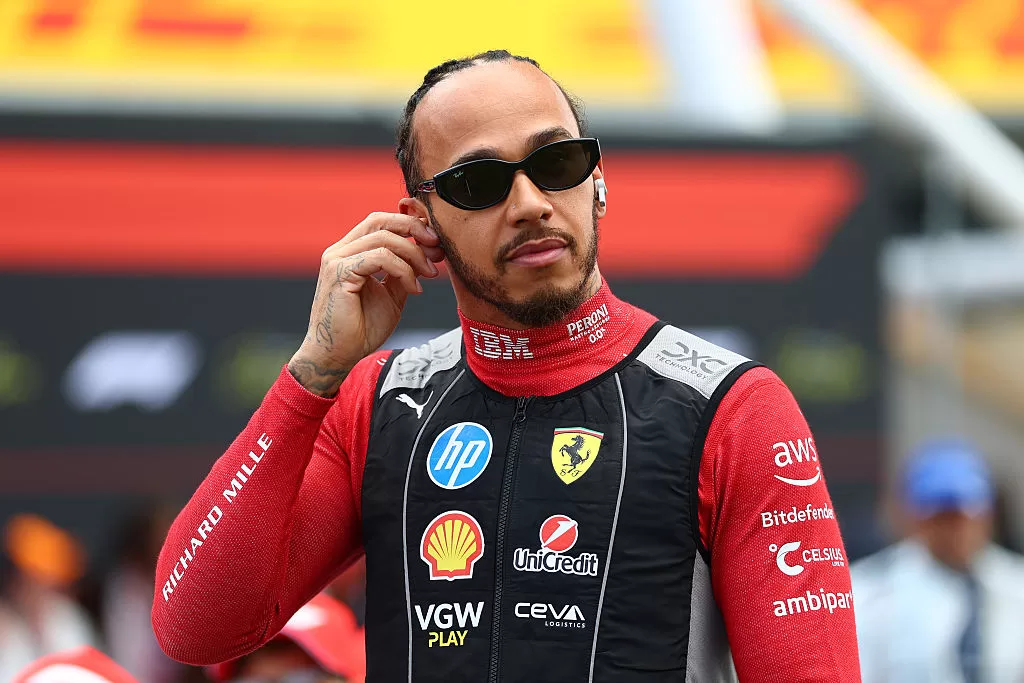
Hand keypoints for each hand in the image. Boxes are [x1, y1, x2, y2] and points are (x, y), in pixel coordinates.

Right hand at [288, 212, 442, 395]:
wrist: (338, 356)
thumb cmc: (361, 329)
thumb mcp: (392, 295)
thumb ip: (403, 272)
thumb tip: (426, 255)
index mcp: (350, 252)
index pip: (381, 223)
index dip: (410, 226)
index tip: (435, 244)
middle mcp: (340, 250)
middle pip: (380, 220)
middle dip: (414, 228)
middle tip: (437, 247)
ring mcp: (337, 259)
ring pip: (384, 239)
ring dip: (414, 254)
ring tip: (429, 275)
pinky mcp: (339, 272)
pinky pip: (378, 257)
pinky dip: (403, 270)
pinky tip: (413, 289)